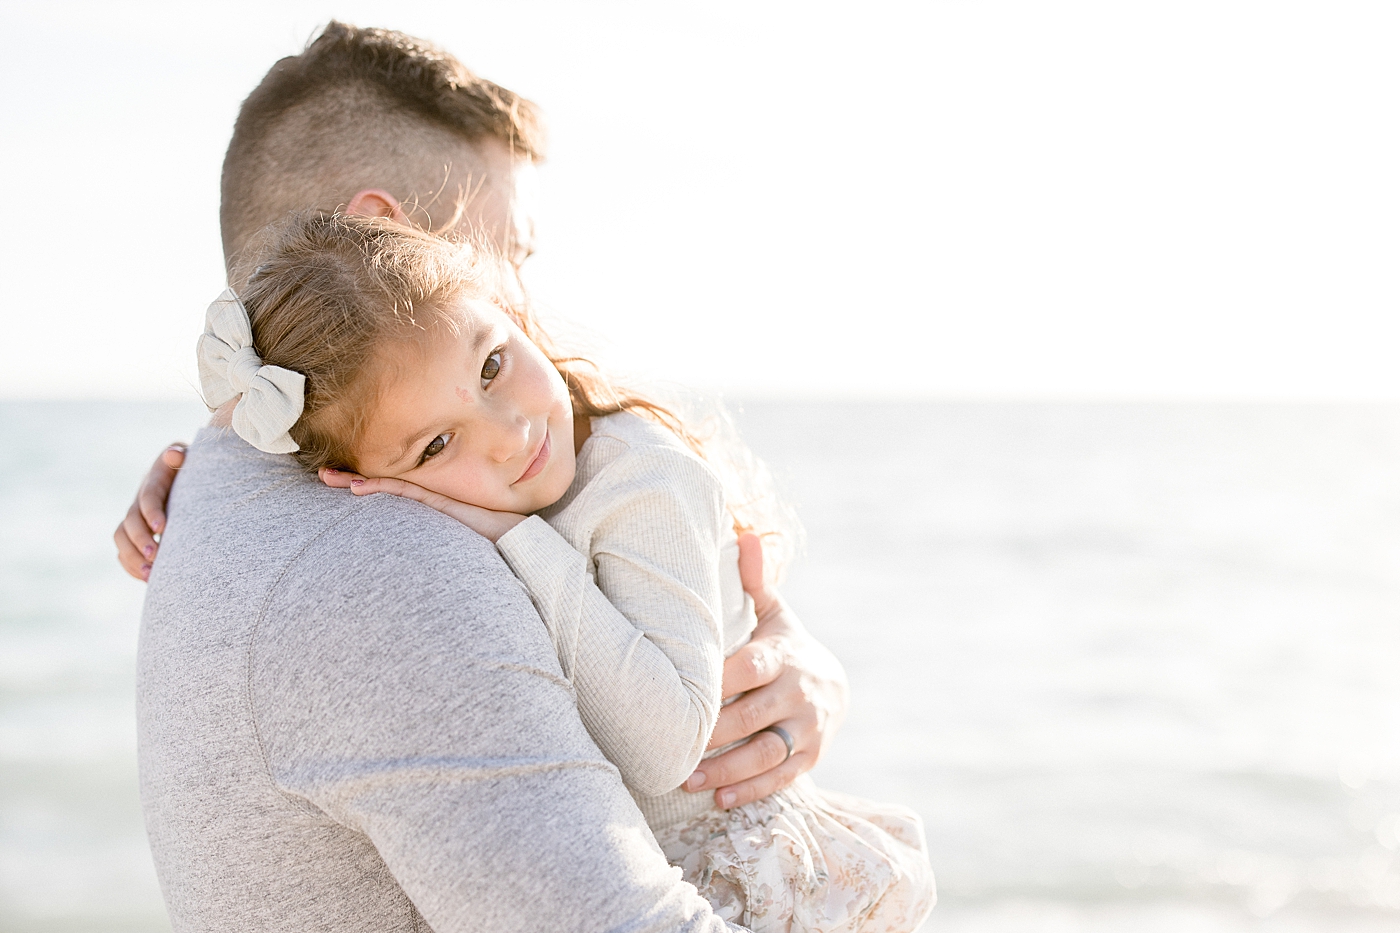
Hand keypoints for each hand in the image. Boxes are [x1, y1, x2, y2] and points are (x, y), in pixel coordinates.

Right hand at [114, 444, 186, 580]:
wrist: (190, 475)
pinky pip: (124, 550)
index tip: (161, 528)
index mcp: (155, 480)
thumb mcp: (192, 457)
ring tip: (150, 575)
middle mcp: (140, 498)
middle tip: (154, 556)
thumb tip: (175, 455)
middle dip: (140, 540)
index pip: (148, 496)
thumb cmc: (197, 466)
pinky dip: (131, 565)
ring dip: (132, 557)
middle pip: (130, 521)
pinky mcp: (136, 532)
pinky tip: (147, 579)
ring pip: (122, 538)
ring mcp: (136, 516)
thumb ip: (182, 456)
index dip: (151, 512)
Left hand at [318, 468, 527, 542]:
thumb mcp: (461, 547)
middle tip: (323, 474)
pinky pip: (407, 493)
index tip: (341, 481)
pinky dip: (382, 488)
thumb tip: (417, 571)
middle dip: (353, 478)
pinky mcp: (445, 504)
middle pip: (386, 484)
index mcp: (435, 507)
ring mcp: (439, 499)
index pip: (394, 490)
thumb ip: (440, 548)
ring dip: (357, 481)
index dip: (367, 484)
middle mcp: (434, 499)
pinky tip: (358, 488)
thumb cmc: (499, 548)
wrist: (526, 546)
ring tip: (329, 477)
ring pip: (390, 485)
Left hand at [683, 533, 849, 807]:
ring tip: (687, 779)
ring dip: (726, 770)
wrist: (832, 685)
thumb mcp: (773, 613)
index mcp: (784, 653)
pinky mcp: (811, 756)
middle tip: (672, 745)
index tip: (684, 693)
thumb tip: (745, 533)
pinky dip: (750, 790)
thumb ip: (754, 581)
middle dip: (713, 735)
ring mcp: (808, 727)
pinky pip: (780, 777)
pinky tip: (718, 799)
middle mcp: (799, 692)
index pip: (751, 667)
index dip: (720, 682)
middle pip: (753, 716)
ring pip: (766, 753)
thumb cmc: (783, 645)